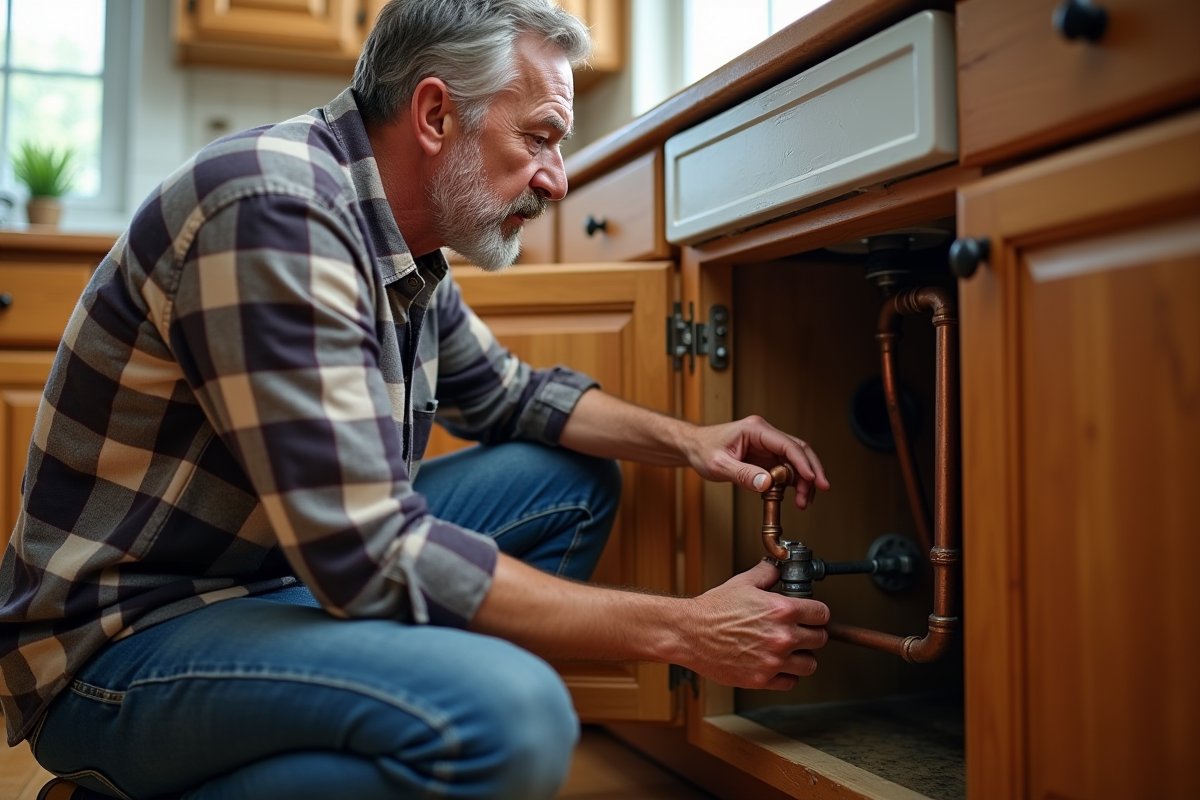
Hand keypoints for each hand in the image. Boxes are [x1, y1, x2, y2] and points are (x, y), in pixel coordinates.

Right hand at [681, 560, 828, 689]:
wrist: (690, 633)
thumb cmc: (713, 610)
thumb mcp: (742, 583)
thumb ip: (766, 574)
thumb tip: (776, 568)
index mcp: (781, 611)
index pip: (822, 614)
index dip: (817, 613)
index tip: (813, 616)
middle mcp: (782, 637)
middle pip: (820, 639)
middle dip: (812, 633)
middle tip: (801, 632)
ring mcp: (773, 661)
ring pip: (809, 664)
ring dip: (803, 656)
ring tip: (791, 650)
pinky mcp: (762, 679)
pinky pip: (790, 682)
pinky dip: (787, 675)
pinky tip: (778, 664)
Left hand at [685, 415, 829, 508]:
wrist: (693, 447)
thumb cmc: (702, 449)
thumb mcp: (719, 465)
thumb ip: (742, 475)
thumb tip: (767, 483)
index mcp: (756, 430)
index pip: (787, 444)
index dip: (803, 462)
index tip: (812, 479)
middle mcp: (765, 435)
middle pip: (798, 451)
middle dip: (812, 471)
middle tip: (819, 491)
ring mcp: (767, 446)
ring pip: (796, 461)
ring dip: (804, 480)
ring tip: (804, 501)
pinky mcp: (766, 457)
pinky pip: (786, 469)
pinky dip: (794, 483)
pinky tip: (795, 496)